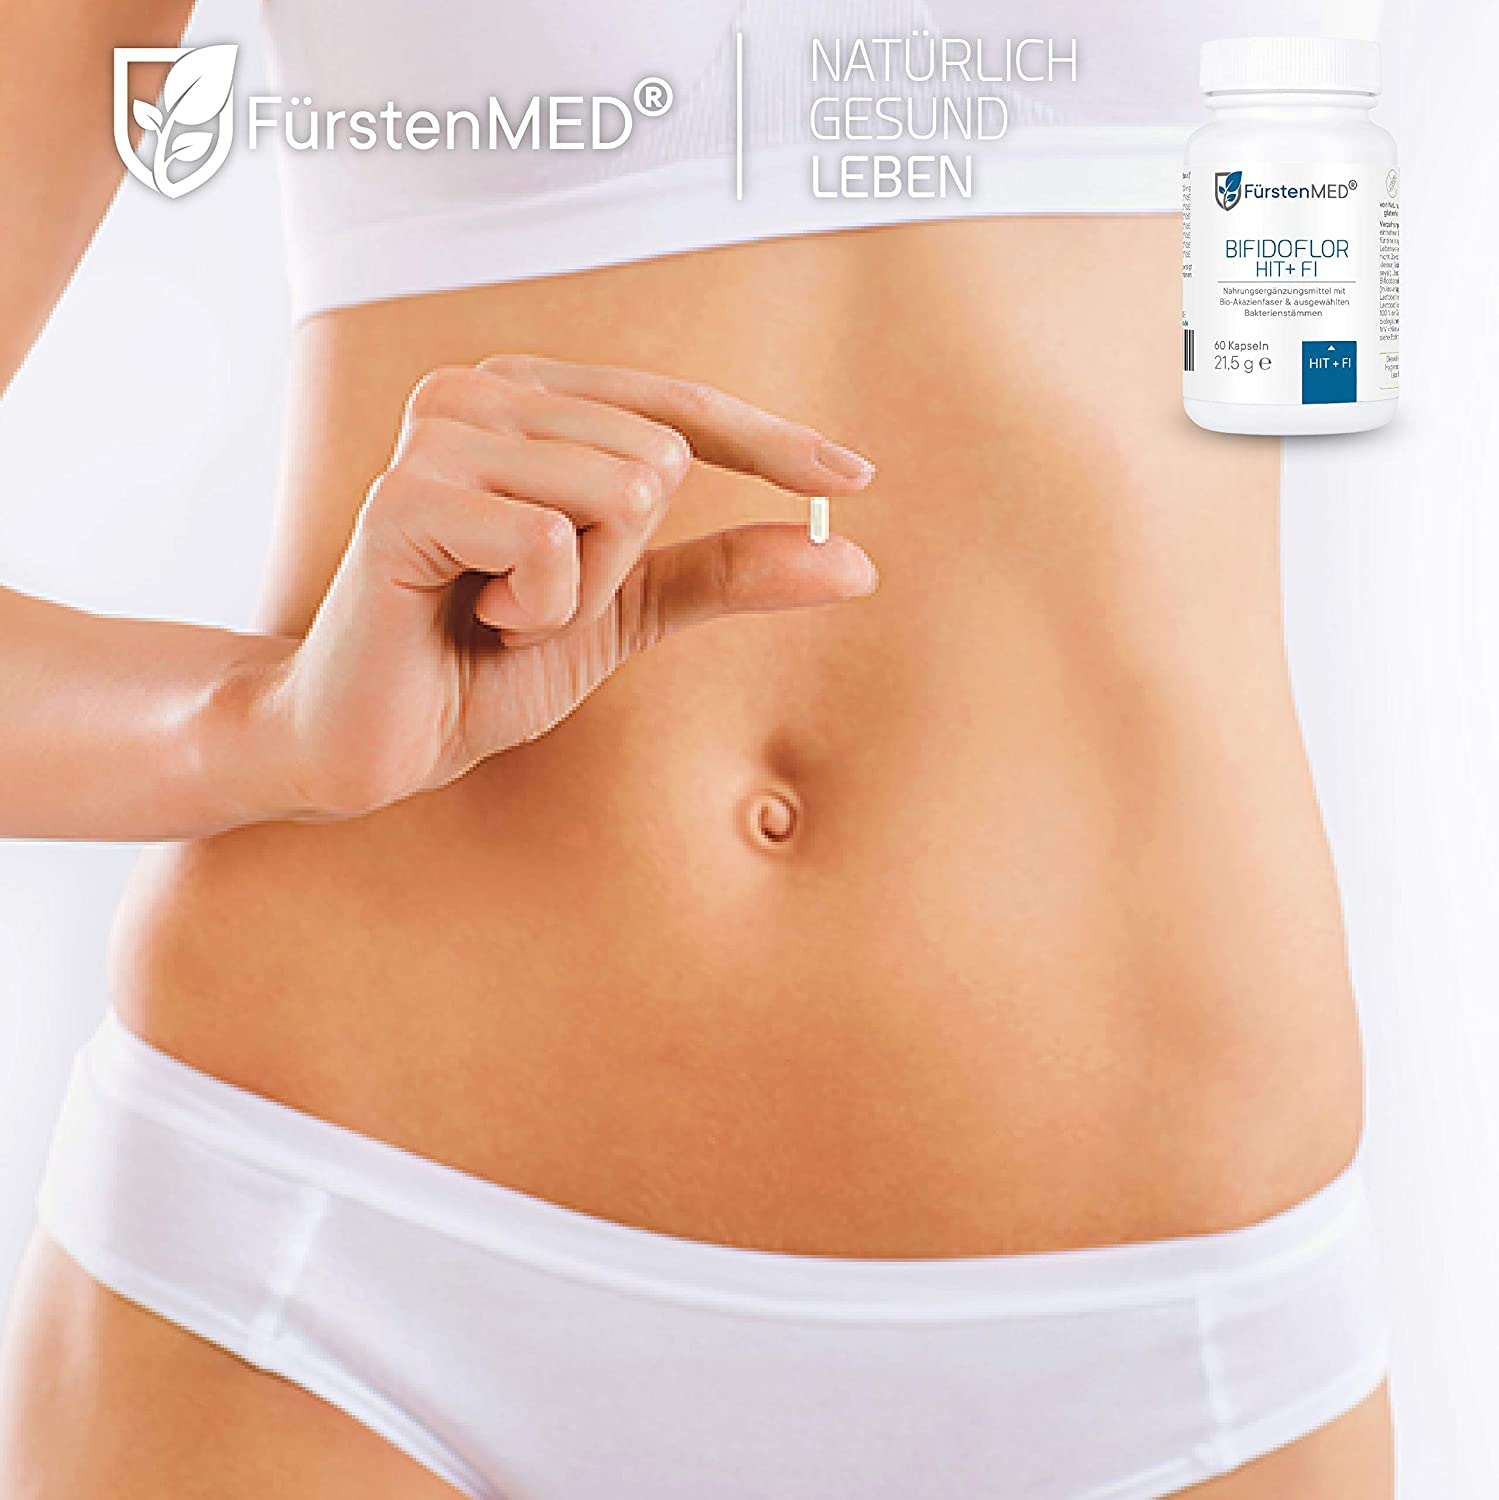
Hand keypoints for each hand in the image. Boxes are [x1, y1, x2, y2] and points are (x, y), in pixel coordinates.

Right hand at [261, 354, 878, 818]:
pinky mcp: (405, 496)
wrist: (379, 735)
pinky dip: (539, 609)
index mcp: (530, 401)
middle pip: (660, 461)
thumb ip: (727, 573)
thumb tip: (855, 559)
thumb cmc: (488, 660)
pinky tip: (474, 617)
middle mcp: (481, 392)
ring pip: (619, 494)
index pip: (678, 407)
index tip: (853, 475)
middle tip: (536, 603)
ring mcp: (437, 434)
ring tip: (502, 609)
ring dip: (581, 591)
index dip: (769, 443)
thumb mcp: (630, 611)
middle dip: (621, 566)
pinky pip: (553, 544)